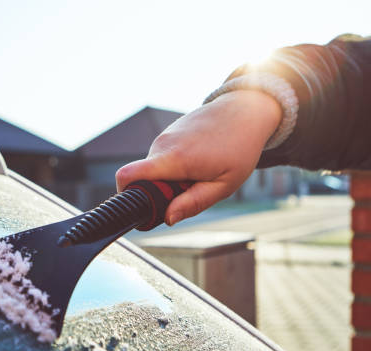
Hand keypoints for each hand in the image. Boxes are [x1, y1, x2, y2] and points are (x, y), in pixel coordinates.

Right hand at [115, 90, 281, 225]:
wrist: (245, 110)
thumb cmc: (239, 148)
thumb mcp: (223, 185)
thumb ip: (193, 203)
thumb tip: (167, 218)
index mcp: (173, 159)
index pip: (127, 175)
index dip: (125, 195)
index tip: (143, 207)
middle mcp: (162, 145)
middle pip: (144, 179)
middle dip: (161, 191)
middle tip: (192, 188)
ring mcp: (163, 136)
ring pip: (155, 169)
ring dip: (171, 178)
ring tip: (200, 171)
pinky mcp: (168, 133)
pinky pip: (162, 158)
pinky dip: (175, 166)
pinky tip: (199, 159)